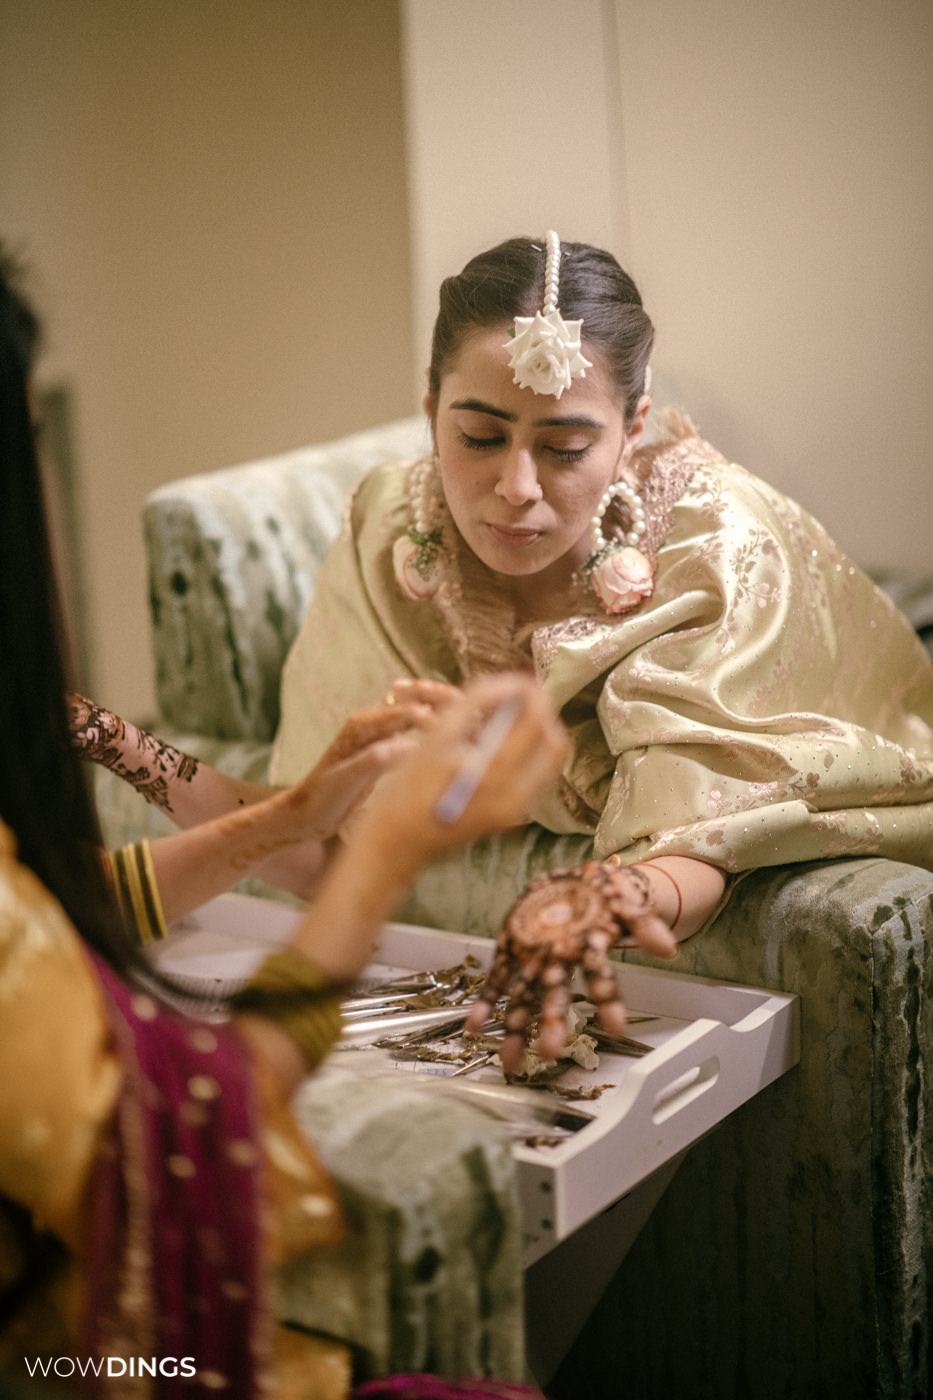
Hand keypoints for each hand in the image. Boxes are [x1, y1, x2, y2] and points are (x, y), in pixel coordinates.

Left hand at [278, 678, 458, 841]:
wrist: (303, 814)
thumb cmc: (321, 800)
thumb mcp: (346, 782)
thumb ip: (375, 761)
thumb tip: (407, 748)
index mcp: (363, 726)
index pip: (410, 712)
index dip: (441, 719)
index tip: (467, 732)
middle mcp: (370, 721)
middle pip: (416, 699)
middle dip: (447, 702)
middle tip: (479, 716)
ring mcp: (376, 732)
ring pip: (417, 709)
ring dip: (444, 711)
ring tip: (474, 723)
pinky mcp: (381, 745)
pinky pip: (413, 727)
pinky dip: (435, 728)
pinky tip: (454, 742)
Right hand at [353, 673, 569, 865]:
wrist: (395, 844)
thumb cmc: (406, 790)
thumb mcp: (436, 736)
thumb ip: (477, 702)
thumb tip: (514, 681)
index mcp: (494, 773)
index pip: (536, 721)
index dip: (534, 694)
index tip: (522, 680)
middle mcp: (514, 797)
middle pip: (555, 742)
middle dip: (542, 715)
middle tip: (518, 699)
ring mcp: (516, 811)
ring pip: (549, 761)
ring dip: (536, 734)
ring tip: (506, 722)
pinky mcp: (510, 819)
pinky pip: (534, 778)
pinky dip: (526, 756)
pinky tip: (496, 749)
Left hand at [466, 861, 676, 1073]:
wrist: (574, 878)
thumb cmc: (603, 893)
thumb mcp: (627, 900)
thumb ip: (645, 923)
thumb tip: (668, 948)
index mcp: (590, 948)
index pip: (602, 978)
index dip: (608, 1002)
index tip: (616, 1028)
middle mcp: (561, 961)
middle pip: (558, 996)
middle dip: (553, 1025)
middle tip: (550, 1054)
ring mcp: (534, 959)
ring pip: (524, 998)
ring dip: (516, 1029)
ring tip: (510, 1061)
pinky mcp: (511, 950)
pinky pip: (497, 980)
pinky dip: (485, 1002)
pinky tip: (475, 1026)